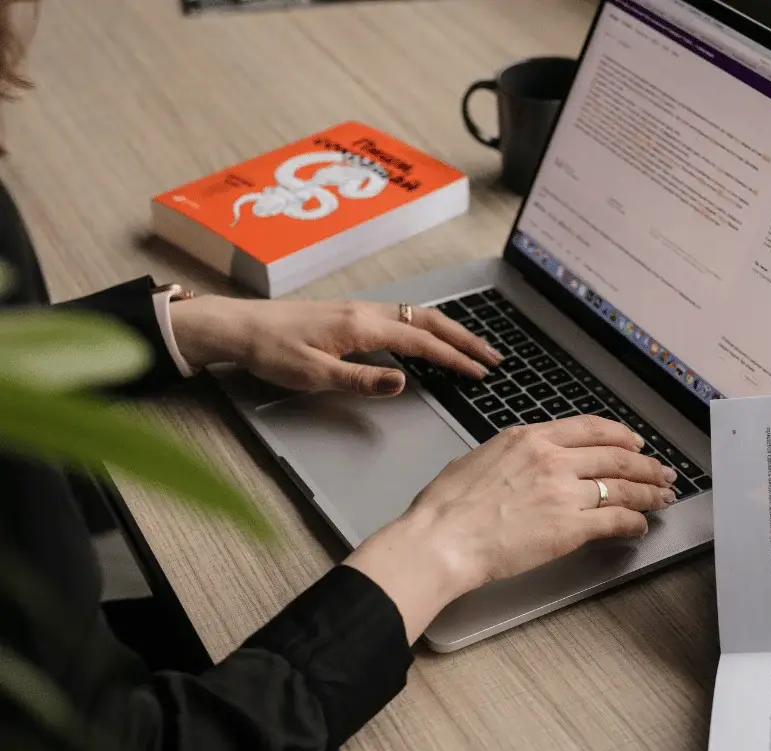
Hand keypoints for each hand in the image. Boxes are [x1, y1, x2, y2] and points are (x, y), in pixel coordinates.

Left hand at [170, 296, 501, 395]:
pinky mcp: (351, 315)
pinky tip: (429, 339)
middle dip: (465, 339)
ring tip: (472, 348)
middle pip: (429, 321)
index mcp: (363, 326)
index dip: (455, 358)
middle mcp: (367, 312)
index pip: (422, 342)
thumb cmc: (270, 352)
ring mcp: (360, 311)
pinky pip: (402, 317)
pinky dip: (427, 327)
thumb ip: (361, 379)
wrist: (238, 327)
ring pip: (418, 316)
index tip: (481, 372)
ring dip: (449, 331)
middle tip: (494, 356)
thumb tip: (403, 381)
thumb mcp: (313, 375)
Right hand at [344, 416, 678, 640]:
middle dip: (646, 466)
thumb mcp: (481, 457)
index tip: (635, 443)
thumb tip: (526, 460)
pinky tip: (640, 526)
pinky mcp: (571, 528)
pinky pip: (616, 520)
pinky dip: (634, 522)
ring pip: (623, 488)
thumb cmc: (447, 506)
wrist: (442, 538)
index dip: (622, 436)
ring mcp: (565, 493)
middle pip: (616, 457)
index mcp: (531, 438)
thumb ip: (514, 454)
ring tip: (663, 497)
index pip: (592, 429)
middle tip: (662, 472)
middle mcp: (553, 460)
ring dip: (649, 494)